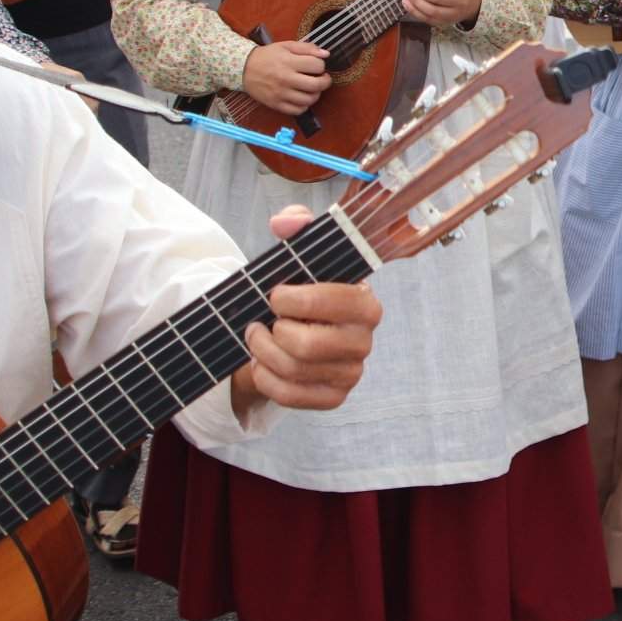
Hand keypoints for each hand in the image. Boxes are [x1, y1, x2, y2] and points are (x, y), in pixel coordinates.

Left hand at [229, 205, 383, 416]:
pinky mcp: (333, 398)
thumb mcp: (296, 255)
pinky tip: (261, 363)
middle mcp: (363, 341)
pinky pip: (291, 395)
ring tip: (257, 337)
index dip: (301, 300)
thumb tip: (285, 223)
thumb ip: (295, 226)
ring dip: (263, 352)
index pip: (343, 302)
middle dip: (273, 332)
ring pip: (294, 370)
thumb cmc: (298, 293)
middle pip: (309, 345)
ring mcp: (350, 373)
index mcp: (364, 302)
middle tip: (262, 320)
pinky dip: (265, 379)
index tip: (276, 294)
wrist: (288, 333)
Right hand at [241, 39, 329, 113]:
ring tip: (312, 88)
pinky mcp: (276, 104)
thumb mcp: (286, 46)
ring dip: (316, 94)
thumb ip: (307, 48)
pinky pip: (298, 110)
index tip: (317, 65)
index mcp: (289, 62)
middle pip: (317, 85)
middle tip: (322, 78)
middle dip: (325, 81)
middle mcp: (286, 79)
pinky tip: (302, 98)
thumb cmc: (267, 56)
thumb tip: (326, 54)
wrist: (244, 68)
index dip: (321, 65)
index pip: (317, 65)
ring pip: (309, 100)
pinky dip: (304, 105)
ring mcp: (281, 94)